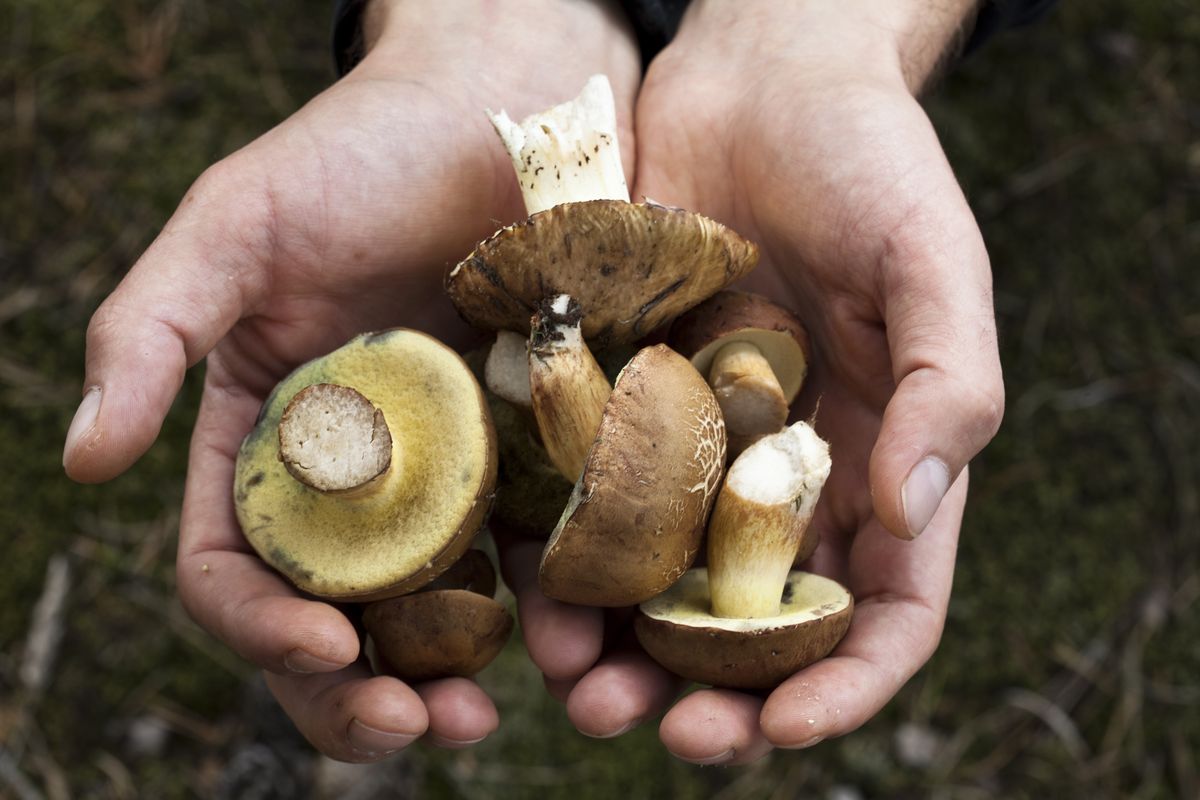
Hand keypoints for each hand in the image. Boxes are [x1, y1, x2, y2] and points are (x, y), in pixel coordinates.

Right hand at [63, 0, 639, 761]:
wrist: (502, 108)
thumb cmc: (359, 154)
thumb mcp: (234, 228)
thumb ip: (149, 332)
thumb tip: (82, 461)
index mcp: (265, 437)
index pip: (235, 564)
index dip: (261, 623)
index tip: (320, 643)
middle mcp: (353, 473)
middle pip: (335, 615)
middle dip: (357, 690)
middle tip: (413, 730)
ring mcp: (450, 472)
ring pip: (437, 610)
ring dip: (452, 678)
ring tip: (487, 715)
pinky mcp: (537, 456)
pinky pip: (537, 553)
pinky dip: (545, 610)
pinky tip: (566, 637)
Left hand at [515, 0, 1003, 763]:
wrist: (758, 79)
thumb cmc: (869, 161)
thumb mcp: (933, 262)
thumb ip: (947, 384)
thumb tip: (909, 513)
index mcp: (881, 461)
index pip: (883, 608)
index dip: (848, 682)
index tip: (790, 728)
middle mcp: (788, 476)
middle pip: (761, 625)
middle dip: (721, 694)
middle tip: (669, 730)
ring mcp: (701, 449)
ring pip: (664, 587)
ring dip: (627, 651)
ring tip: (582, 687)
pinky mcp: (623, 406)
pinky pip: (593, 504)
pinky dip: (568, 561)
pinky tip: (534, 596)